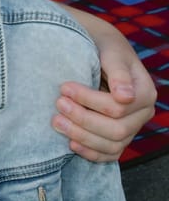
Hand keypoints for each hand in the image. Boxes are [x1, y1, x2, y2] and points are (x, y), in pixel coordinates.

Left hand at [52, 29, 155, 161]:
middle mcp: (142, 113)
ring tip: (57, 122)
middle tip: (57, 104)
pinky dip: (91, 153)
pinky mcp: (118, 136)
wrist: (99, 50)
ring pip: (112, 145)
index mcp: (144, 92)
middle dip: (83, 119)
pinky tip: (71, 144)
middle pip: (117, 129)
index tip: (64, 87)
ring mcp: (131, 127)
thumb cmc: (104, 47)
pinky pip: (110, 153)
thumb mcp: (111, 51)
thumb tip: (125, 95)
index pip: (118, 106)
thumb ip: (118, 72)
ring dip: (82, 137)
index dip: (89, 100)